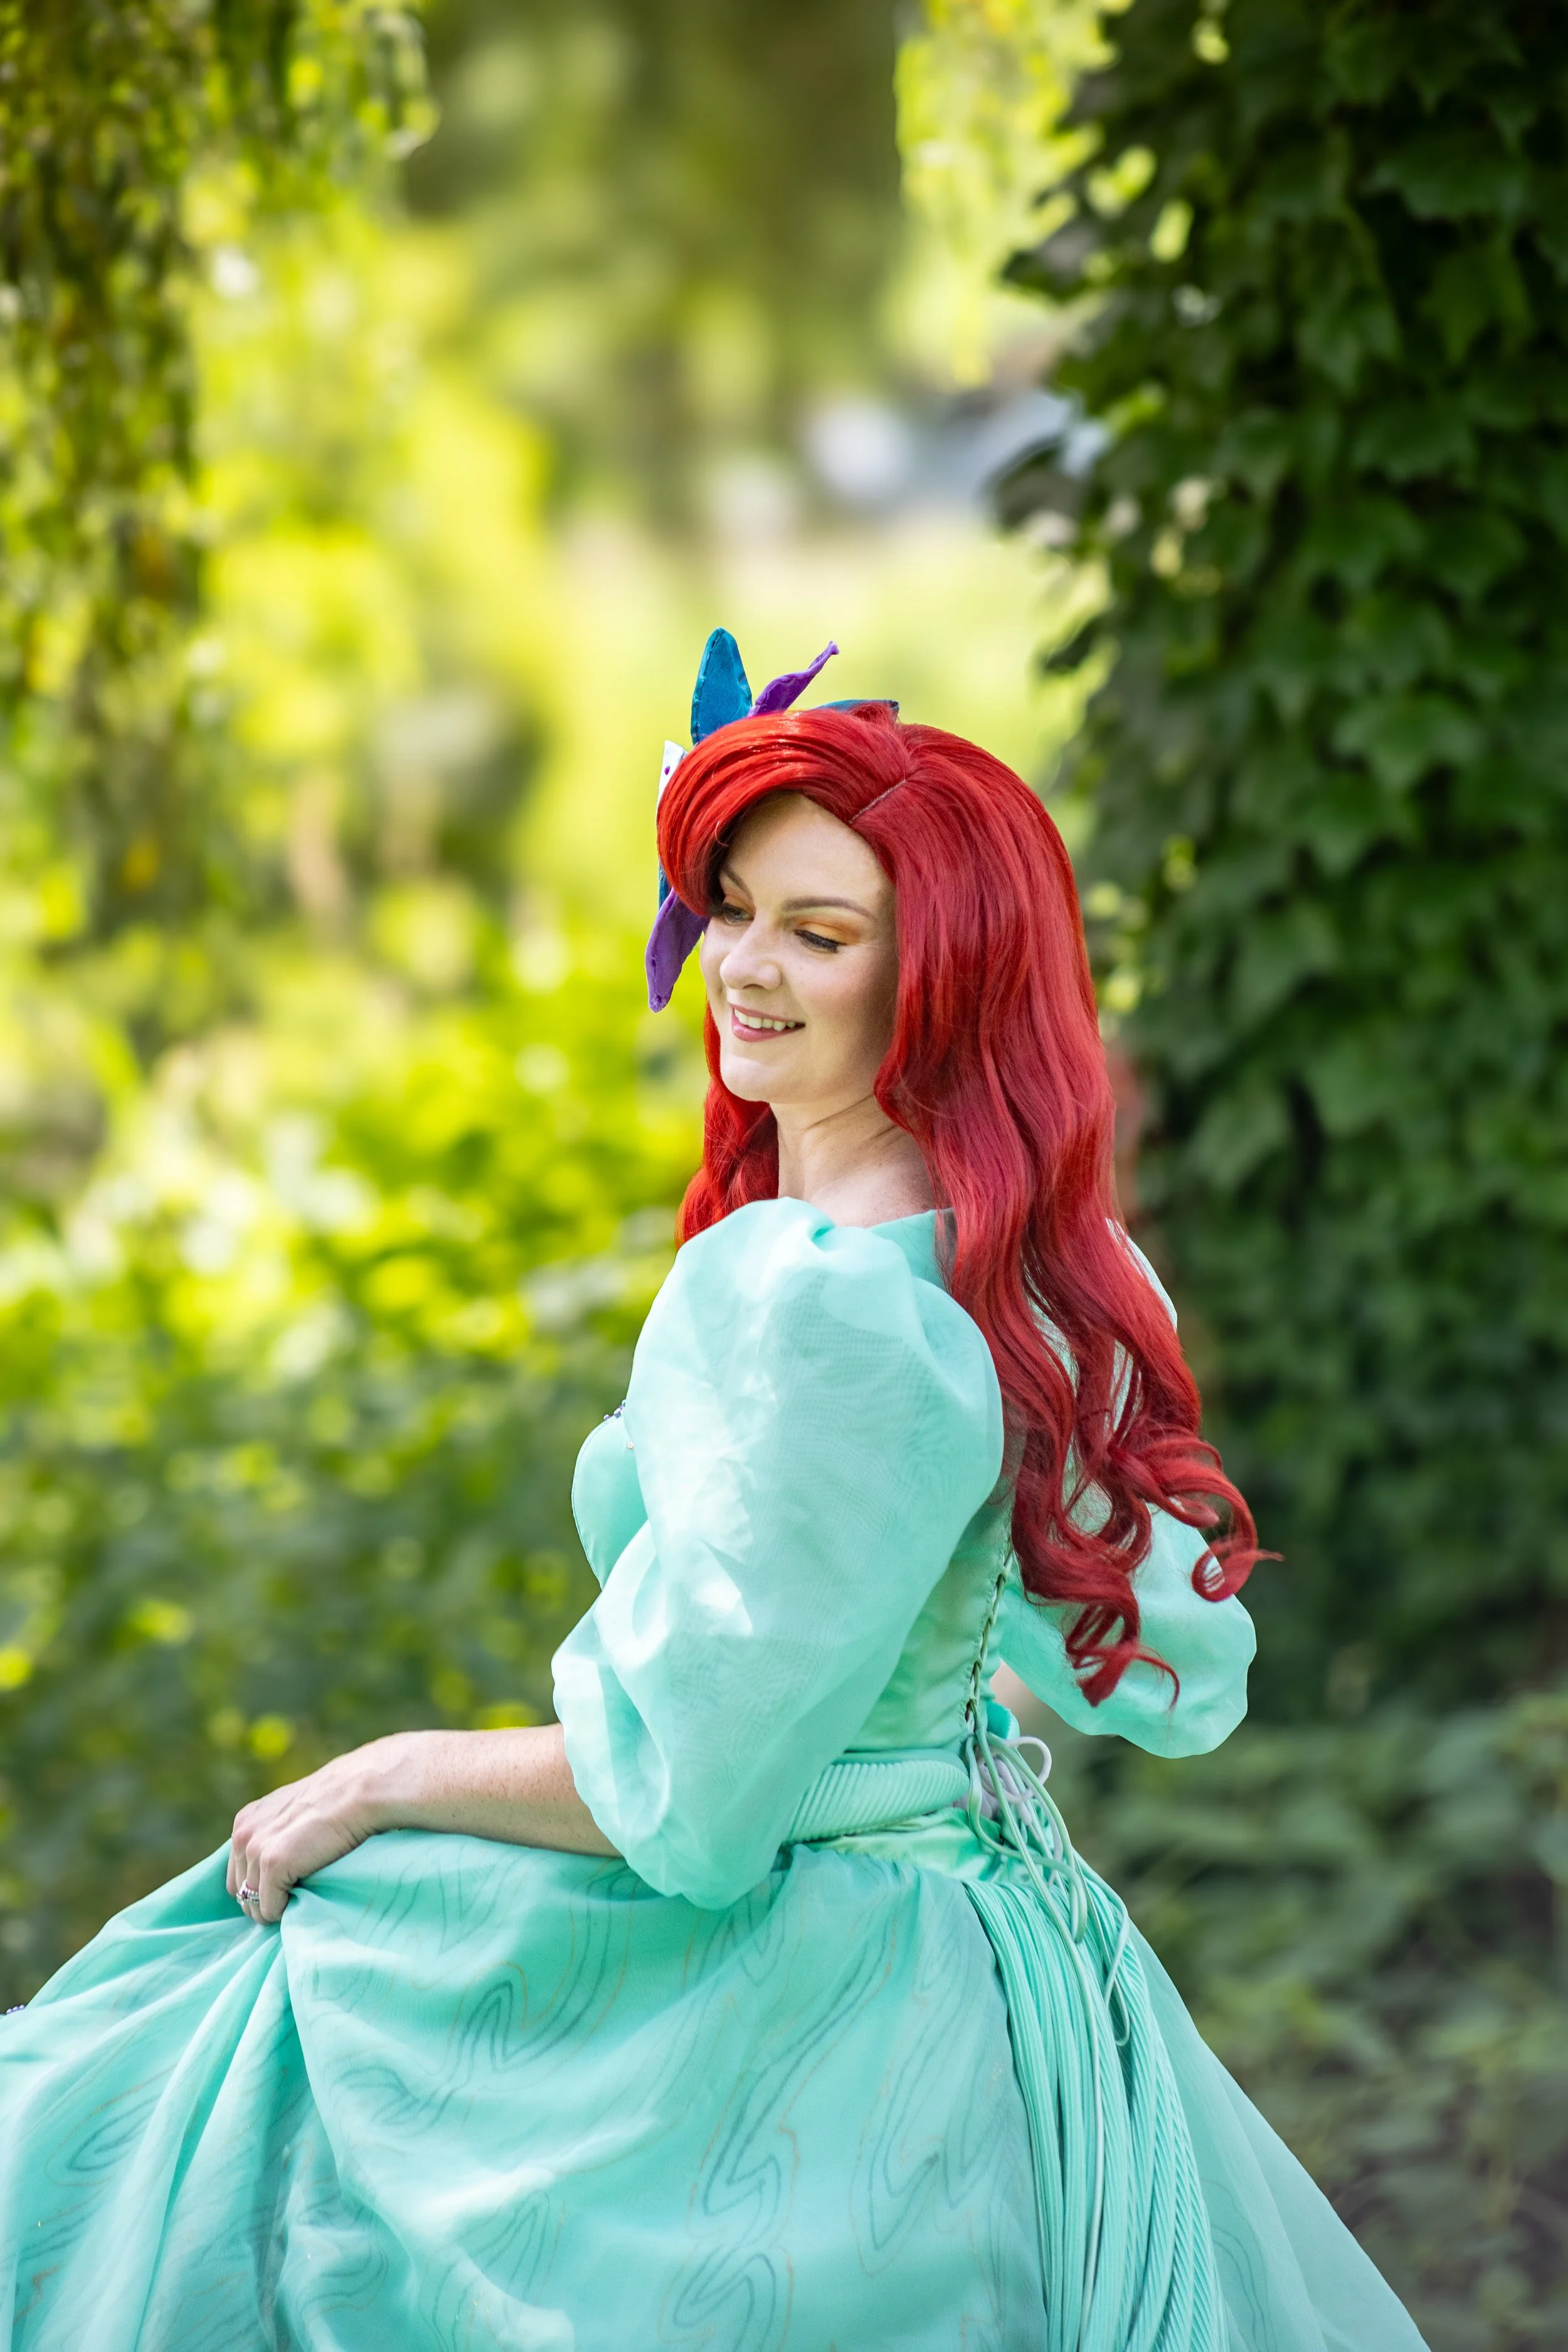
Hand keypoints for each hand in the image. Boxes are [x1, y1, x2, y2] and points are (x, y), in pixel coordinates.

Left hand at [227, 1741, 393, 1924]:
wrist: (357, 1791)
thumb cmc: (335, 1802)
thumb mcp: (292, 1811)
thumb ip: (275, 1831)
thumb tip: (276, 1860)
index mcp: (246, 1822)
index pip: (238, 1873)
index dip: (258, 1885)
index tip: (283, 1887)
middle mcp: (243, 1835)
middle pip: (240, 1891)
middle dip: (262, 1900)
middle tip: (292, 1898)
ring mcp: (256, 1850)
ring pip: (253, 1905)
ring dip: (274, 1909)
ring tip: (299, 1900)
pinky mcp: (274, 1864)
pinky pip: (270, 1908)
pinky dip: (285, 1911)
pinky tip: (303, 1899)